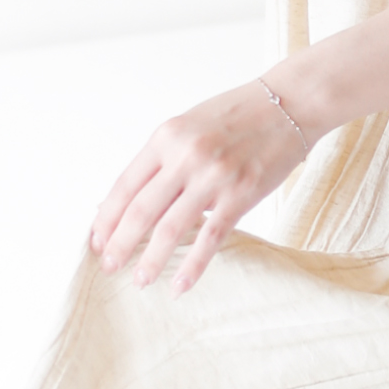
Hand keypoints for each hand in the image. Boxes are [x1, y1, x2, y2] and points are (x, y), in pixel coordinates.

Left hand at [90, 79, 312, 295]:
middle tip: (110, 266)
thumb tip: (134, 197)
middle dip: (120, 244)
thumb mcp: (190, 125)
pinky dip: (193, 266)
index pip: (125, 185)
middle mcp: (185, 156)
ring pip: (170, 229)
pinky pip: (210, 238)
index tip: (98, 240)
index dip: (107, 217)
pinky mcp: (241, 195)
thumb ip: (164, 157)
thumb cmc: (239, 115)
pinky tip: (180, 285)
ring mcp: (213, 177)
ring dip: (151, 260)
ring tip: (140, 281)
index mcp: (166, 136)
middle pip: (140, 210)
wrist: (290, 103)